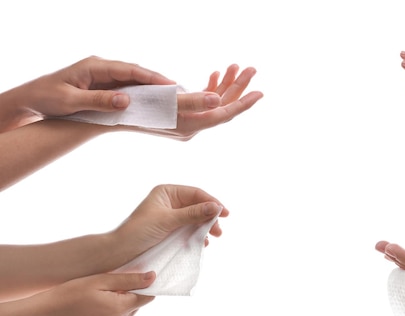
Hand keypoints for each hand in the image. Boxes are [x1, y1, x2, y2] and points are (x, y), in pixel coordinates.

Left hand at [10, 56, 174, 127]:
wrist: (32, 100)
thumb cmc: (47, 98)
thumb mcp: (71, 101)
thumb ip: (99, 100)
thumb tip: (126, 100)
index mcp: (95, 66)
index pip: (130, 70)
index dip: (152, 77)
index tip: (171, 85)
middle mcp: (102, 69)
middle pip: (137, 74)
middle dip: (159, 83)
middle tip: (181, 94)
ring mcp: (104, 78)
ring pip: (134, 82)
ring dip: (152, 91)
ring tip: (173, 101)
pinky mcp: (104, 89)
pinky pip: (128, 91)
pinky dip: (142, 97)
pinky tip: (154, 106)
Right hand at [35, 271, 155, 315]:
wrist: (49, 313)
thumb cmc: (73, 292)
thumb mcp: (101, 280)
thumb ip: (130, 280)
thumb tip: (153, 277)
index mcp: (121, 309)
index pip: (147, 297)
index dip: (142, 286)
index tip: (131, 280)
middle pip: (136, 305)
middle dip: (126, 295)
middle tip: (106, 289)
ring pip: (127, 313)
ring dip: (119, 305)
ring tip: (99, 299)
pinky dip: (112, 315)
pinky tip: (96, 310)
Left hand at [113, 184, 228, 261]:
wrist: (121, 252)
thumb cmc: (139, 232)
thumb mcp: (168, 221)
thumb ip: (193, 213)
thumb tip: (216, 207)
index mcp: (167, 192)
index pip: (196, 194)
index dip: (212, 202)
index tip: (224, 213)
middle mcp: (170, 202)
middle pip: (198, 206)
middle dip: (209, 218)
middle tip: (218, 231)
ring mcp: (171, 217)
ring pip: (196, 220)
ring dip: (205, 228)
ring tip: (211, 238)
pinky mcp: (171, 232)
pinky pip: (190, 231)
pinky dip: (197, 236)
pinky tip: (201, 243)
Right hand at [141, 64, 262, 140]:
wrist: (109, 115)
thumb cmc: (133, 106)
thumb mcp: (163, 102)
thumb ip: (192, 101)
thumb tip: (218, 100)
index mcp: (191, 126)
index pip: (223, 115)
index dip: (243, 103)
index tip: (261, 92)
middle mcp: (192, 126)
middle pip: (222, 107)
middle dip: (238, 87)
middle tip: (253, 68)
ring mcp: (186, 120)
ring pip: (213, 102)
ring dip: (225, 84)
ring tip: (237, 66)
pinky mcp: (180, 113)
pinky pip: (202, 100)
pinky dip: (210, 86)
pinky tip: (216, 74)